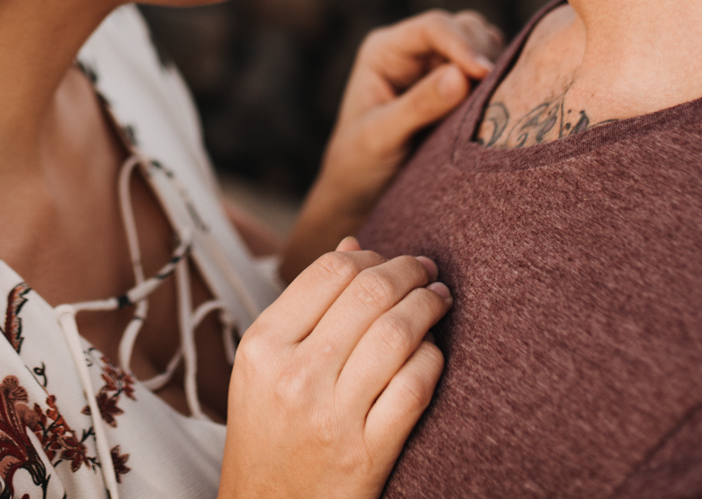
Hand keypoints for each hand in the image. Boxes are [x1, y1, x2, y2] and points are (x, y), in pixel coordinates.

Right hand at [219, 241, 451, 498]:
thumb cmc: (268, 435)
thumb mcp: (263, 367)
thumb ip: (306, 307)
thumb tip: (355, 246)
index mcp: (262, 346)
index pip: (330, 272)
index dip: (373, 256)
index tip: (392, 259)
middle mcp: (294, 377)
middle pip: (369, 295)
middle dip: (409, 273)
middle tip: (427, 271)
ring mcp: (331, 418)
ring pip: (398, 335)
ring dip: (429, 307)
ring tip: (439, 300)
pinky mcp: (366, 454)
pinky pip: (414, 388)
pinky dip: (433, 360)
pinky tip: (434, 353)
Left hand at [282, 11, 500, 277]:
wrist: (361, 191)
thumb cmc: (360, 163)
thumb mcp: (381, 137)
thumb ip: (418, 106)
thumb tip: (461, 76)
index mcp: (384, 50)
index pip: (431, 28)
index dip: (462, 44)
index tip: (484, 72)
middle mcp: (412, 50)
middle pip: (462, 27)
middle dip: (483, 53)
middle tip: (495, 93)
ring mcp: (435, 65)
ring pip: (482, 44)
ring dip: (495, 66)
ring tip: (496, 101)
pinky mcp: (456, 86)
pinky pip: (489, 70)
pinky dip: (500, 81)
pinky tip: (500, 105)